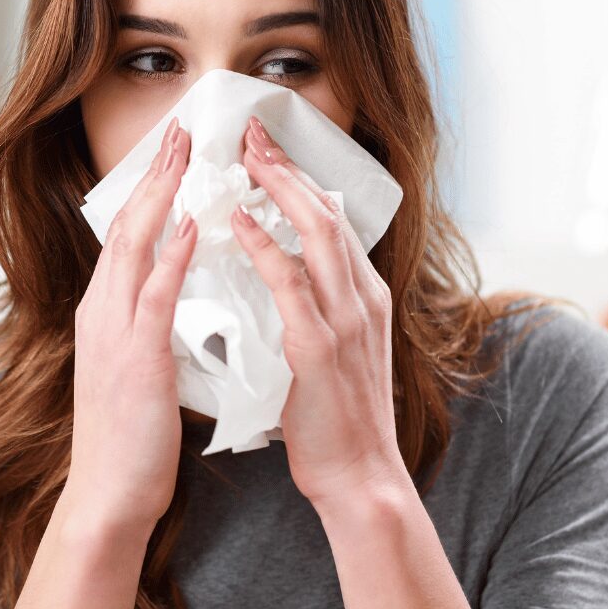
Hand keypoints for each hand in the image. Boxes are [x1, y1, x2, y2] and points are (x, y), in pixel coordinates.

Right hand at [67, 117, 195, 540]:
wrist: (110, 494)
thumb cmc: (131, 435)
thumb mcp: (136, 367)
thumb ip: (148, 325)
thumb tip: (172, 294)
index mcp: (106, 311)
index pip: (130, 235)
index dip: (153, 190)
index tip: (176, 152)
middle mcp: (102, 310)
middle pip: (128, 225)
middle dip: (156, 173)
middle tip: (182, 128)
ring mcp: (113, 331)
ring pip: (135, 246)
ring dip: (162, 195)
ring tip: (186, 152)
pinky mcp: (134, 358)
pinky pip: (154, 297)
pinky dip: (172, 257)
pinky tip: (193, 226)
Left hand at [229, 115, 409, 508]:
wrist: (360, 475)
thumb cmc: (339, 416)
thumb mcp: (339, 350)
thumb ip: (322, 308)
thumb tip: (291, 274)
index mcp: (365, 296)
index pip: (333, 222)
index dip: (301, 181)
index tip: (270, 151)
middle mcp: (363, 298)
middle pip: (328, 213)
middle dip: (290, 168)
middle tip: (254, 133)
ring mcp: (346, 320)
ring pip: (317, 234)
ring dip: (280, 188)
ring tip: (245, 156)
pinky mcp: (320, 348)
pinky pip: (291, 284)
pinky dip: (267, 247)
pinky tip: (242, 221)